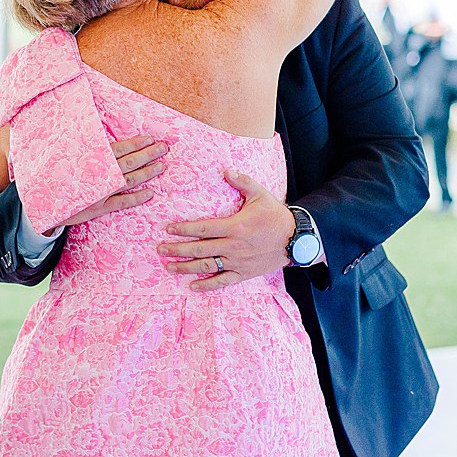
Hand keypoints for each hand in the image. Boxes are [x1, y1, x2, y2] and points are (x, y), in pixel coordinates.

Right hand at [62, 134, 166, 226]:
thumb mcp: (67, 154)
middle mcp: (99, 175)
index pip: (119, 148)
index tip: (151, 138)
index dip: (136, 143)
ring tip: (162, 166)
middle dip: (149, 155)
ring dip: (147, 173)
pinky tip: (151, 193)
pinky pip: (122, 203)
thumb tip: (96, 130)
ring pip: (129, 181)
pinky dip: (137, 198)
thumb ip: (84, 146)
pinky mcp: (99, 208)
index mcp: (92, 158)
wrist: (42, 200)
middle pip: (130, 163)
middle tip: (165, 148)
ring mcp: (101, 192)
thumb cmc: (55, 173)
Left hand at [158, 170, 296, 289]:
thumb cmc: (275, 215)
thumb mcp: (260, 194)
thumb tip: (225, 170)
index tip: (168, 228)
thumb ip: (242, 181)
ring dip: (186, 267)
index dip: (184, 228)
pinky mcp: (244, 274)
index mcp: (235, 227)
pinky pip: (223, 282)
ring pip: (208, 267)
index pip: (203, 228)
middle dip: (178, 249)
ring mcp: (238, 263)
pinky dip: (207, 285)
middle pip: (200, 249)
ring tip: (169, 267)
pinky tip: (192, 286)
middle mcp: (233, 247)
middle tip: (160, 249)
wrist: (296, 240)